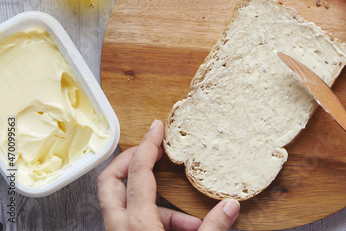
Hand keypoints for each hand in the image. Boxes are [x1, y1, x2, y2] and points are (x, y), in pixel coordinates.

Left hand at [98, 119, 239, 230]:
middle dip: (129, 160)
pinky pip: (134, 222)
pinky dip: (158, 220)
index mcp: (137, 223)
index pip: (138, 172)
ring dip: (157, 204)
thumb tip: (231, 206)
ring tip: (191, 222)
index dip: (148, 145)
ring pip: (125, 204)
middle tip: (149, 152)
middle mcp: (119, 227)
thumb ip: (213, 227)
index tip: (156, 128)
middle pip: (110, 180)